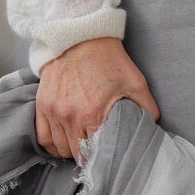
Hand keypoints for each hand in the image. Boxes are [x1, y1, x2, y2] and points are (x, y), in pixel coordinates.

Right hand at [35, 35, 160, 162]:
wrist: (81, 34)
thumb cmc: (109, 58)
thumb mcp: (135, 81)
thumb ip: (147, 107)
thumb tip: (152, 126)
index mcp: (93, 113)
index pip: (93, 154)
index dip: (100, 160)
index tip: (106, 157)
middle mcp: (69, 115)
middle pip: (75, 154)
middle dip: (86, 156)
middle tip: (95, 151)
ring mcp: (53, 110)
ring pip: (58, 148)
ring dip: (70, 150)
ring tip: (81, 144)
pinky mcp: (42, 104)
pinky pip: (42, 137)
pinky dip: (52, 144)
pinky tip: (62, 141)